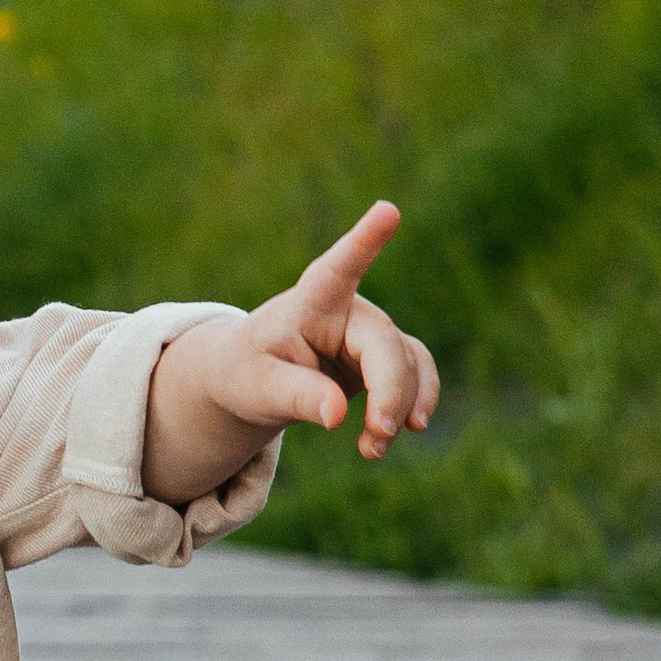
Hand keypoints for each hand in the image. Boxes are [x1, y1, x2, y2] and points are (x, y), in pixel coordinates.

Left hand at [143, 201, 439, 504]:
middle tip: (380, 434)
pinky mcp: (384, 358)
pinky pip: (415, 377)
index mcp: (309, 302)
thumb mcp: (255, 387)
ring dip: (401, 407)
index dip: (364, 241)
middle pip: (385, 344)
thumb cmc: (246, 372)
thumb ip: (295, 397)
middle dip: (389, 391)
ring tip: (373, 450)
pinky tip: (395, 436)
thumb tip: (339, 416)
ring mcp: (371, 333)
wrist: (252, 378)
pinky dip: (411, 407)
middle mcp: (348, 309)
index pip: (337, 268)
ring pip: (407, 364)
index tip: (388, 210)